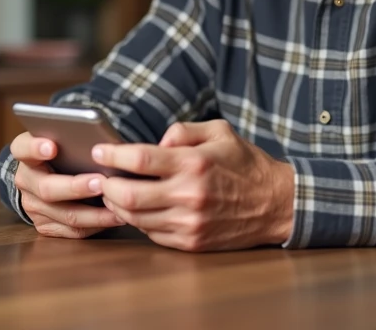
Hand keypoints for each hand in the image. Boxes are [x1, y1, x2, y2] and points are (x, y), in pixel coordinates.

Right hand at [10, 132, 125, 238]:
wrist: (44, 176)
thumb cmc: (62, 152)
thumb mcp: (61, 139)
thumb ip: (72, 138)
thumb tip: (103, 143)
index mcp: (26, 154)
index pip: (23, 148)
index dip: (35, 148)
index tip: (52, 147)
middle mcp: (25, 181)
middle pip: (47, 188)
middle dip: (76, 187)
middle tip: (100, 182)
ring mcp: (33, 206)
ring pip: (65, 214)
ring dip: (94, 212)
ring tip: (117, 205)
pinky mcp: (45, 225)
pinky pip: (73, 231)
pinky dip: (96, 225)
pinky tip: (114, 217)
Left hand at [92, 120, 294, 251]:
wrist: (276, 204)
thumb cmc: (245, 164)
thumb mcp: (219, 132)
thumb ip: (182, 132)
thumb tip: (154, 145)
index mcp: (194, 164)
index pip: (139, 159)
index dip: (112, 155)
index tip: (99, 150)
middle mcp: (189, 195)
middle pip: (127, 195)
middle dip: (106, 186)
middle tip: (101, 177)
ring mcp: (189, 223)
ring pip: (134, 219)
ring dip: (117, 206)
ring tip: (115, 193)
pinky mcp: (191, 243)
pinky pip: (151, 234)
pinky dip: (138, 221)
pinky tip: (138, 210)